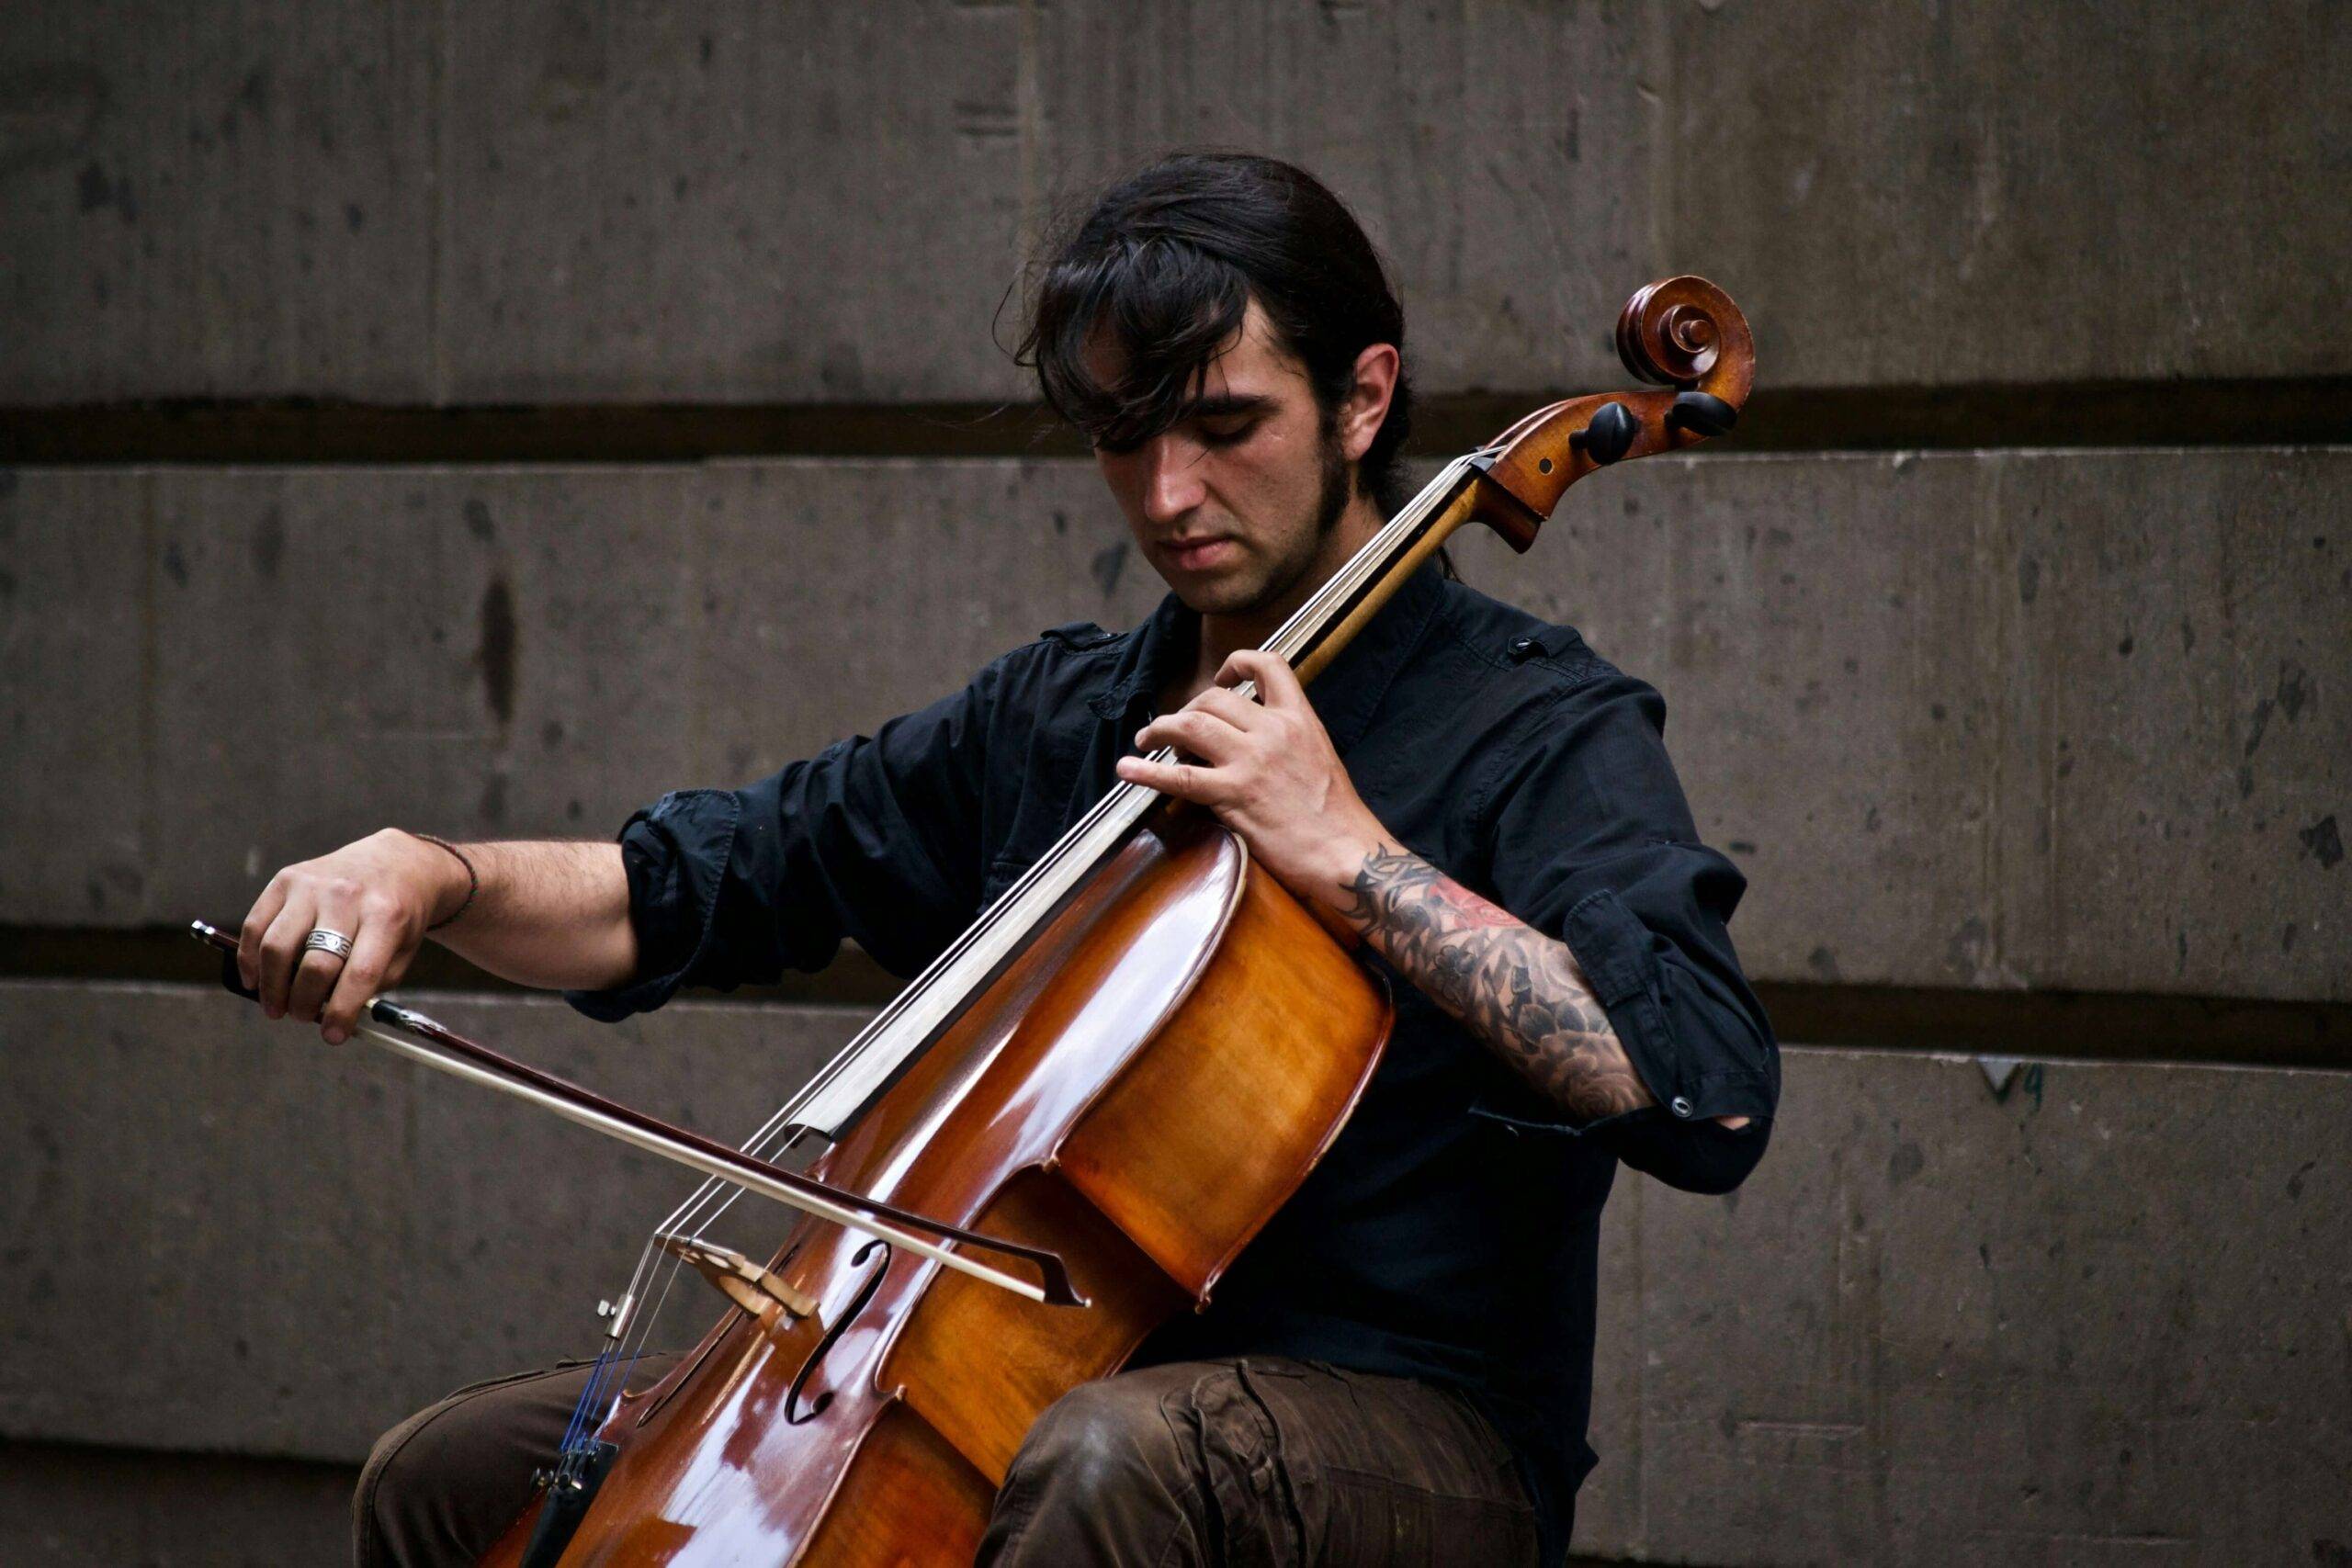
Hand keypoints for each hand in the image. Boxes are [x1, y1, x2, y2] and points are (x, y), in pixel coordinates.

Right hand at [236, 828, 465, 1043]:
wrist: (393, 862)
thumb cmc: (397, 917)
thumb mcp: (402, 949)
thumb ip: (373, 985)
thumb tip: (331, 1019)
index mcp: (386, 916)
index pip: (360, 973)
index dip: (342, 1012)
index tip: (332, 1036)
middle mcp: (347, 897)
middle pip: (316, 963)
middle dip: (304, 1003)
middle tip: (301, 1017)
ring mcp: (313, 885)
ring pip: (277, 946)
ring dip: (272, 988)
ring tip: (277, 1008)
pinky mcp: (286, 879)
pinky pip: (256, 925)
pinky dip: (249, 959)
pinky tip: (254, 980)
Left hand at [1114, 649, 1388, 903]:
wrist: (1347, 853)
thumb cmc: (1336, 816)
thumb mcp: (1320, 756)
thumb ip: (1289, 737)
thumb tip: (1252, 735)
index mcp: (1299, 719)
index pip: (1267, 664)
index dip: (1235, 664)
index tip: (1220, 680)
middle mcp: (1274, 731)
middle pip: (1213, 699)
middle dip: (1185, 709)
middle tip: (1175, 730)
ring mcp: (1251, 762)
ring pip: (1190, 725)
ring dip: (1160, 729)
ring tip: (1147, 740)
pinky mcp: (1234, 795)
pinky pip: (1179, 776)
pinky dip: (1146, 771)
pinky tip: (1128, 769)